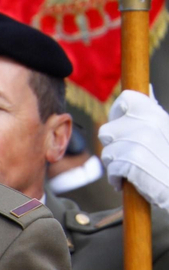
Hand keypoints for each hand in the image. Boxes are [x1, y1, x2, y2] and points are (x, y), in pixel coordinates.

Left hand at [99, 89, 168, 211]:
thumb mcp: (166, 129)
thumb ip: (152, 112)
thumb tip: (147, 89)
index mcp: (155, 113)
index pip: (126, 99)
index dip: (118, 113)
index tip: (123, 127)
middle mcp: (147, 124)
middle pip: (107, 131)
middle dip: (114, 146)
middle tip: (129, 155)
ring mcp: (139, 142)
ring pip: (106, 152)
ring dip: (115, 163)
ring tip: (133, 168)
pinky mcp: (132, 161)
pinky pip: (111, 169)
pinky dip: (117, 178)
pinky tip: (130, 180)